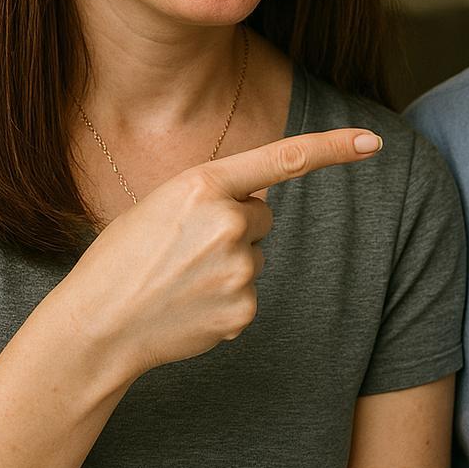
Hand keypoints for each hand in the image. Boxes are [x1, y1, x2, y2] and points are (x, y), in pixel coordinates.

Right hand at [56, 128, 381, 381]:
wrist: (96, 327)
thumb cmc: (123, 258)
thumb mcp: (162, 203)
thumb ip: (214, 194)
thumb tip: (260, 205)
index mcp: (202, 184)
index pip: (283, 158)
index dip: (333, 147)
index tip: (372, 140)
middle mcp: (228, 220)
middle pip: (264, 214)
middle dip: (237, 226)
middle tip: (187, 248)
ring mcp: (238, 267)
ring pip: (256, 254)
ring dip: (229, 262)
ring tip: (182, 278)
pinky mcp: (244, 308)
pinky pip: (249, 292)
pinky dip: (226, 298)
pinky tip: (190, 304)